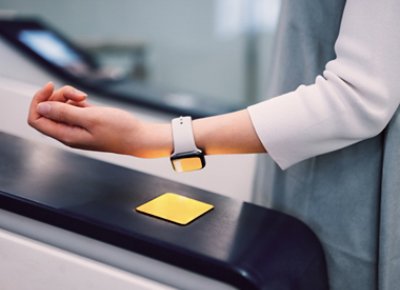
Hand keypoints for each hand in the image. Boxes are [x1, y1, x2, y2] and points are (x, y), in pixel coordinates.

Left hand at [28, 83, 171, 156]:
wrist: (138, 137)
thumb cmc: (119, 130)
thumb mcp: (90, 118)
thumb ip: (64, 113)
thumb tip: (41, 107)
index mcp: (66, 136)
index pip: (36, 119)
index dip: (38, 101)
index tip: (50, 88)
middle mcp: (68, 133)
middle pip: (48, 110)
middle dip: (57, 97)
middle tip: (76, 94)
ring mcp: (77, 127)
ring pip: (61, 107)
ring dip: (68, 97)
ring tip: (84, 97)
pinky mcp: (86, 122)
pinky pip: (72, 108)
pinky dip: (77, 101)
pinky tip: (88, 101)